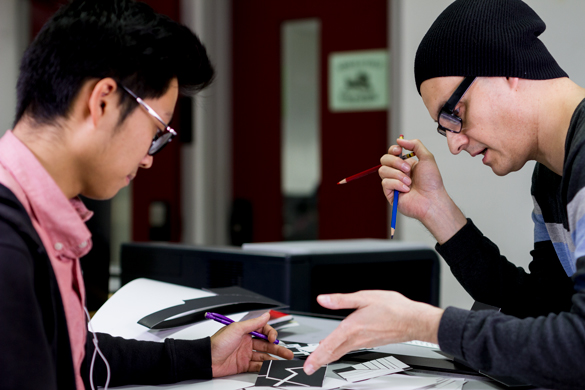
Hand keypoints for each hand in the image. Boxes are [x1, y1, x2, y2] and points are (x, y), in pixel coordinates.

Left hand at [210, 312, 293, 376]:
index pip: (263, 331)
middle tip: (287, 353)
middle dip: (278, 348)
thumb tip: (266, 315)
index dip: (270, 334)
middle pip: (266, 344)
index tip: (274, 338)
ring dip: (274, 358)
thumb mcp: (236, 329)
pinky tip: (271, 367)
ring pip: (264, 355)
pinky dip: (265, 366)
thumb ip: (253, 323)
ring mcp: (245, 354)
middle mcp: (247, 342)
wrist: (206, 359)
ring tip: (283, 361)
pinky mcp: (243, 365)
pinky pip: (257, 365)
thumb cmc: (217, 343)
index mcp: (245, 331)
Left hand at [302, 290, 443, 374]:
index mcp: (352, 327)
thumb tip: (323, 299)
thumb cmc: (394, 308)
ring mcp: (364, 342)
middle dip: (319, 361)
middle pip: (333, 353)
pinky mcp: (370, 342)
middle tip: (309, 368)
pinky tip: (337, 347)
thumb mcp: (365, 297)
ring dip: (328, 356)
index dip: (316, 356)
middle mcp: (357, 338)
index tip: (308, 365)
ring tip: (319, 358)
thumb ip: (342, 300)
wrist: (414, 321)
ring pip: (341, 352)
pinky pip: (350, 349)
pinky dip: (340, 351)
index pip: (329, 344)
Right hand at [379, 138, 465, 242]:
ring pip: (383, 171)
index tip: (399, 151)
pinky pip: (385, 183)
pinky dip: (397, 184)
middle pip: (384, 160)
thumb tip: (400, 140)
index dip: (393, 150)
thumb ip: (415, 145)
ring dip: (398, 175)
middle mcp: (397, 173)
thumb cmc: (432, 182)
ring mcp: (393, 183)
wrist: (432, 200)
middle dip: (396, 162)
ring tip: (409, 182)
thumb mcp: (427, 158)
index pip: (391, 153)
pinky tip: (406, 189)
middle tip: (408, 169)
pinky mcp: (390, 193)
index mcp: (405, 164)